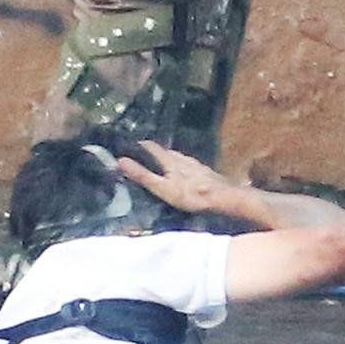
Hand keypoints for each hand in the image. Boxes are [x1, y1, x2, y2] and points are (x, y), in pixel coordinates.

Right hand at [113, 139, 252, 220]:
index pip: (151, 146)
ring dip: (168, 160)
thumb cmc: (191, 194)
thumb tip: (120, 160)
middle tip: (143, 160)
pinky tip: (183, 177)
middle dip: (153, 154)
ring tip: (161, 168)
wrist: (224, 198)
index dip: (139, 145)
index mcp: (169, 159)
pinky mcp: (205, 173)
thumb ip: (142, 175)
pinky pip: (189, 167)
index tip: (129, 147)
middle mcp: (182, 158)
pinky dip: (181, 169)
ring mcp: (195, 164)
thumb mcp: (162, 188)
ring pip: (178, 158)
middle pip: (165, 151)